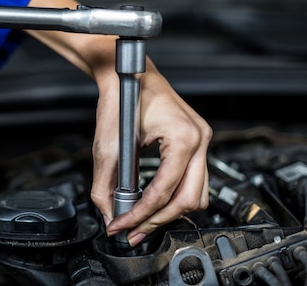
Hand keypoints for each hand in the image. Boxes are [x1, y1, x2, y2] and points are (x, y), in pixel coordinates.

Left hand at [26, 0, 211, 245]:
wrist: (126, 74)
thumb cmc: (122, 97)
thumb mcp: (107, 146)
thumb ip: (104, 185)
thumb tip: (109, 214)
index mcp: (184, 137)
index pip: (165, 191)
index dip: (142, 215)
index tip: (122, 226)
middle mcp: (200, 140)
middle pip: (189, 200)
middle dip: (159, 220)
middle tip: (133, 232)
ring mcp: (201, 141)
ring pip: (196, 194)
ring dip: (169, 212)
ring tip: (143, 222)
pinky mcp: (194, 143)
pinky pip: (192, 180)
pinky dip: (173, 196)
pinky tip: (153, 203)